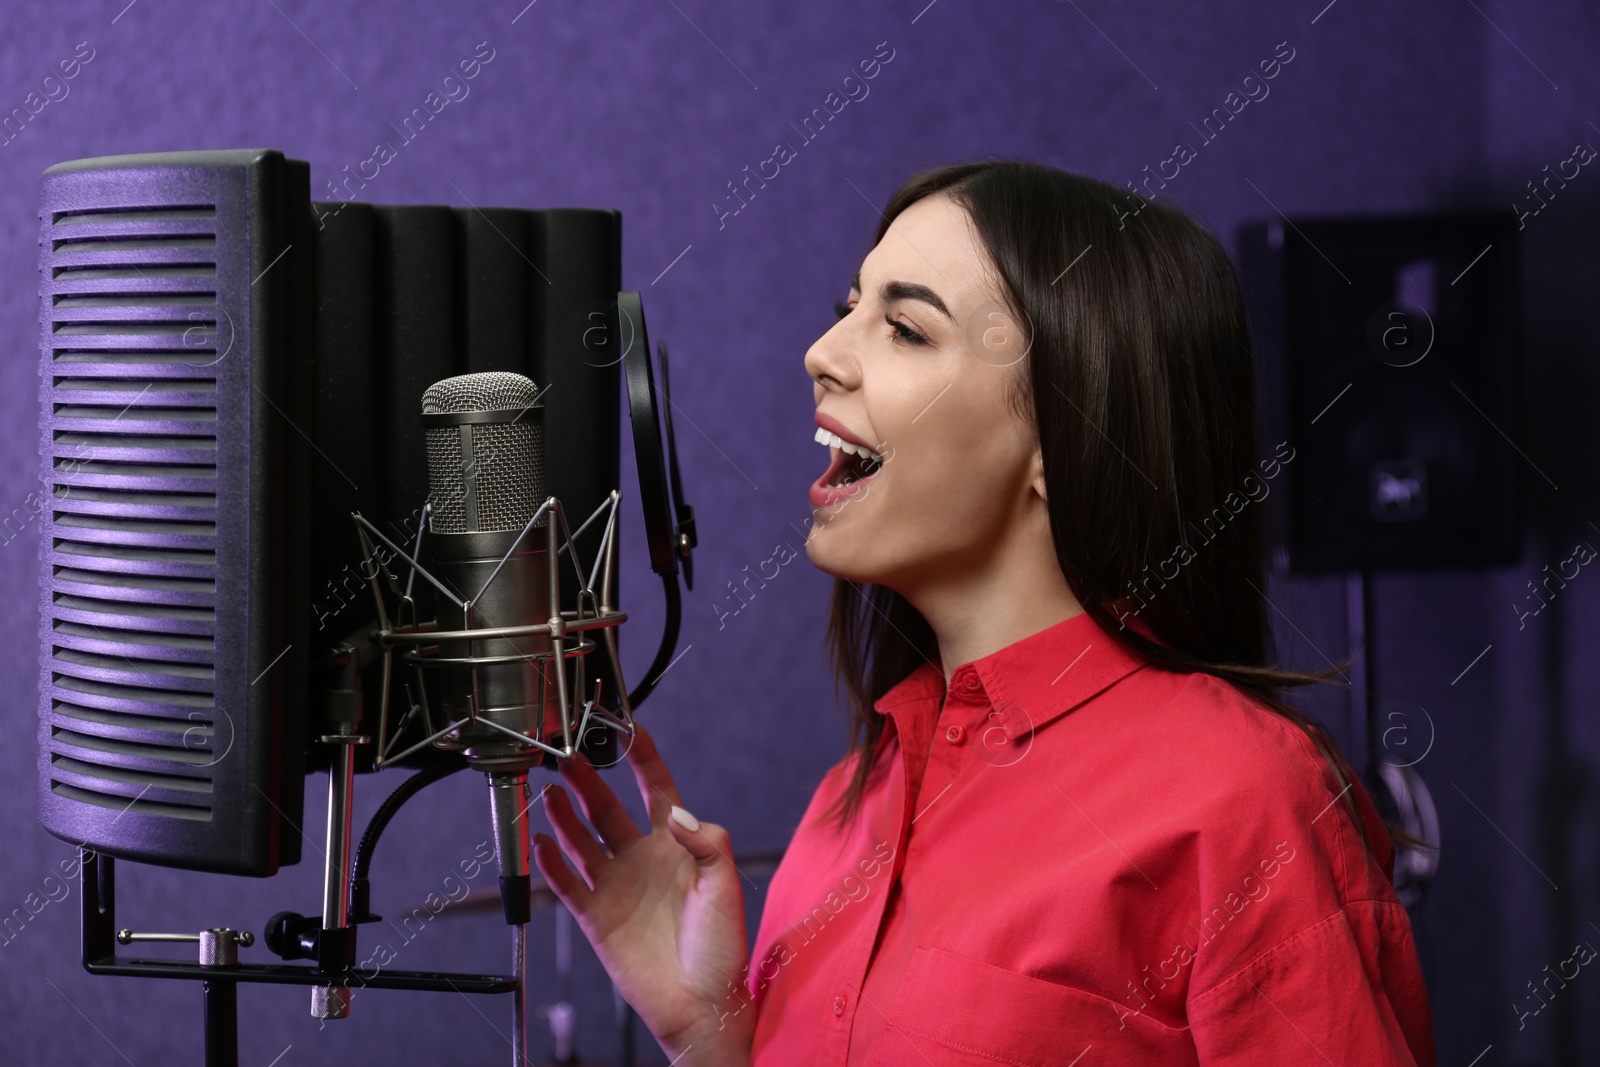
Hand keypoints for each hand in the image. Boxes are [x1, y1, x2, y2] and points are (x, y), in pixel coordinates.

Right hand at [533, 725, 752, 1064]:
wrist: (701, 1001)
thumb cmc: (721, 945)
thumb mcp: (724, 884)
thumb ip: (705, 841)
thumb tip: (674, 812)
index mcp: (676, 843)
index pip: (656, 787)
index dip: (642, 756)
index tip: (626, 727)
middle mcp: (641, 857)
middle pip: (607, 807)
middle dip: (587, 780)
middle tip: (567, 755)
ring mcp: (616, 884)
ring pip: (582, 839)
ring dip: (564, 815)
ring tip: (550, 790)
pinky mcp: (597, 915)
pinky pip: (568, 882)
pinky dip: (552, 862)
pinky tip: (541, 841)